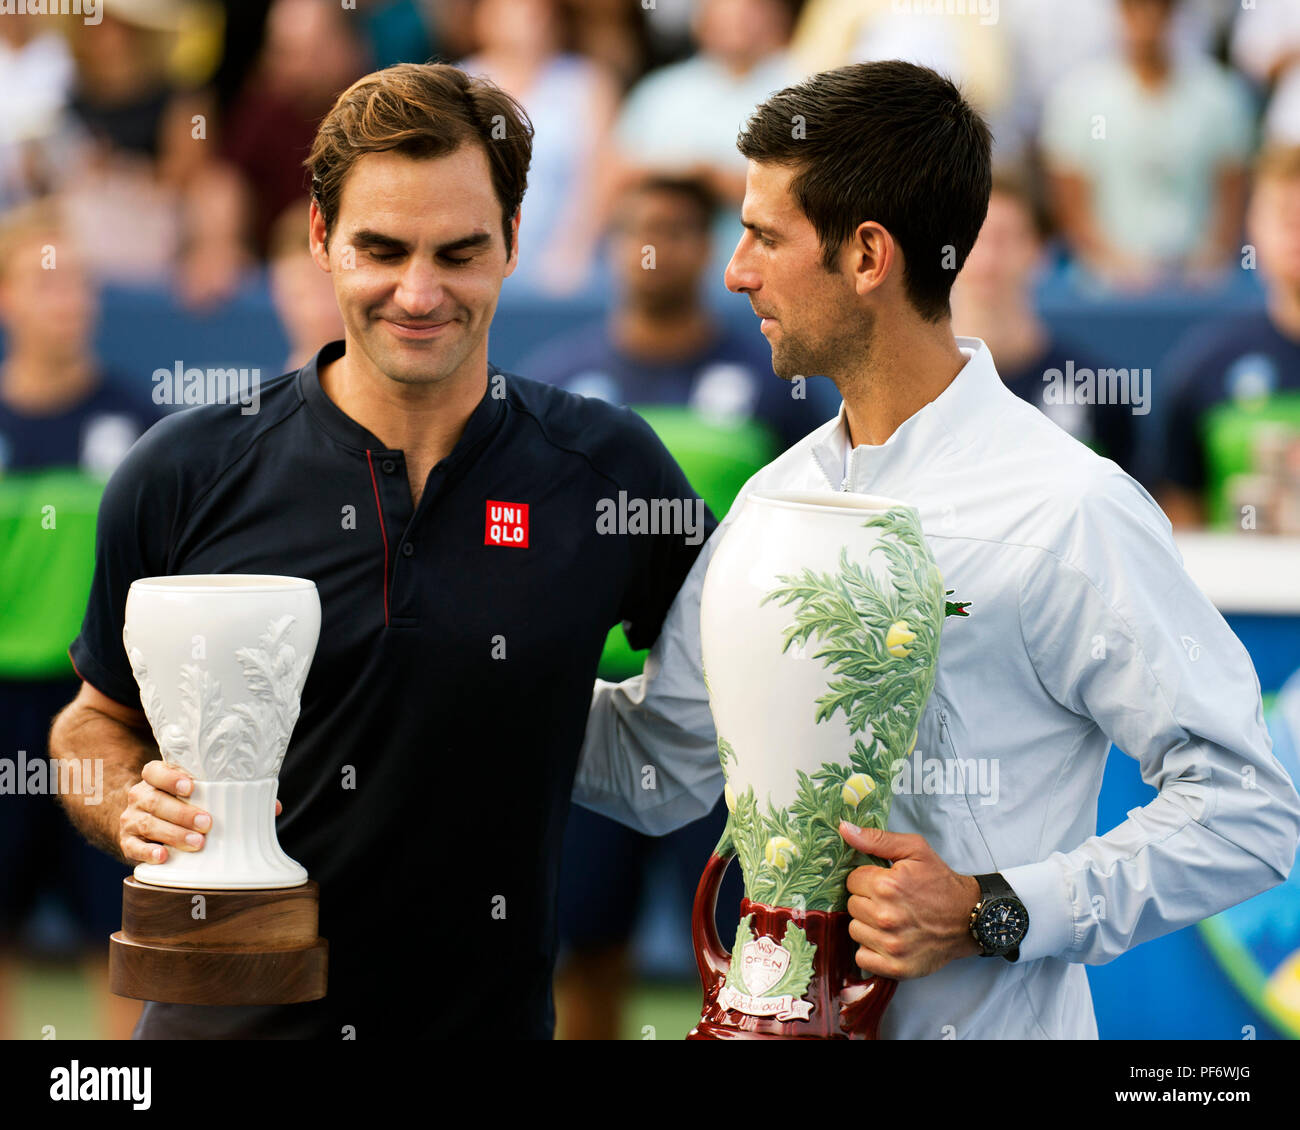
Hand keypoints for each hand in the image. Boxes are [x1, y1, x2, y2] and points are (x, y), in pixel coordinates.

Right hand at [118, 759, 281, 863]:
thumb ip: (234, 796)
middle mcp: (140, 795)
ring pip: (147, 822)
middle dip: (182, 812)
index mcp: (157, 777)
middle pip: (155, 800)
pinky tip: (164, 856)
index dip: (171, 776)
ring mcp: (130, 818)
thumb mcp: (203, 795)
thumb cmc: (186, 805)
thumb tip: (274, 808)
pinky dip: (147, 852)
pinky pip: (132, 846)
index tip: (191, 785)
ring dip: (172, 833)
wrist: (147, 824)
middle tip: (207, 823)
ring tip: (197, 843)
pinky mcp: (127, 842)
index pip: (156, 770)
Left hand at [838, 821, 980, 978]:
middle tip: (890, 901)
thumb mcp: (914, 849)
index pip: (852, 881)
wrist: (970, 918)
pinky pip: (861, 957)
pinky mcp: (896, 967)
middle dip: (867, 901)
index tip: (884, 884)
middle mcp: (886, 917)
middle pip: (852, 905)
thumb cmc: (941, 882)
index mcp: (887, 886)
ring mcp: (891, 944)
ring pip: (854, 930)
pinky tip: (888, 939)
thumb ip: (876, 838)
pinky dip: (871, 950)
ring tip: (891, 920)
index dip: (867, 880)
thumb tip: (843, 829)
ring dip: (868, 925)